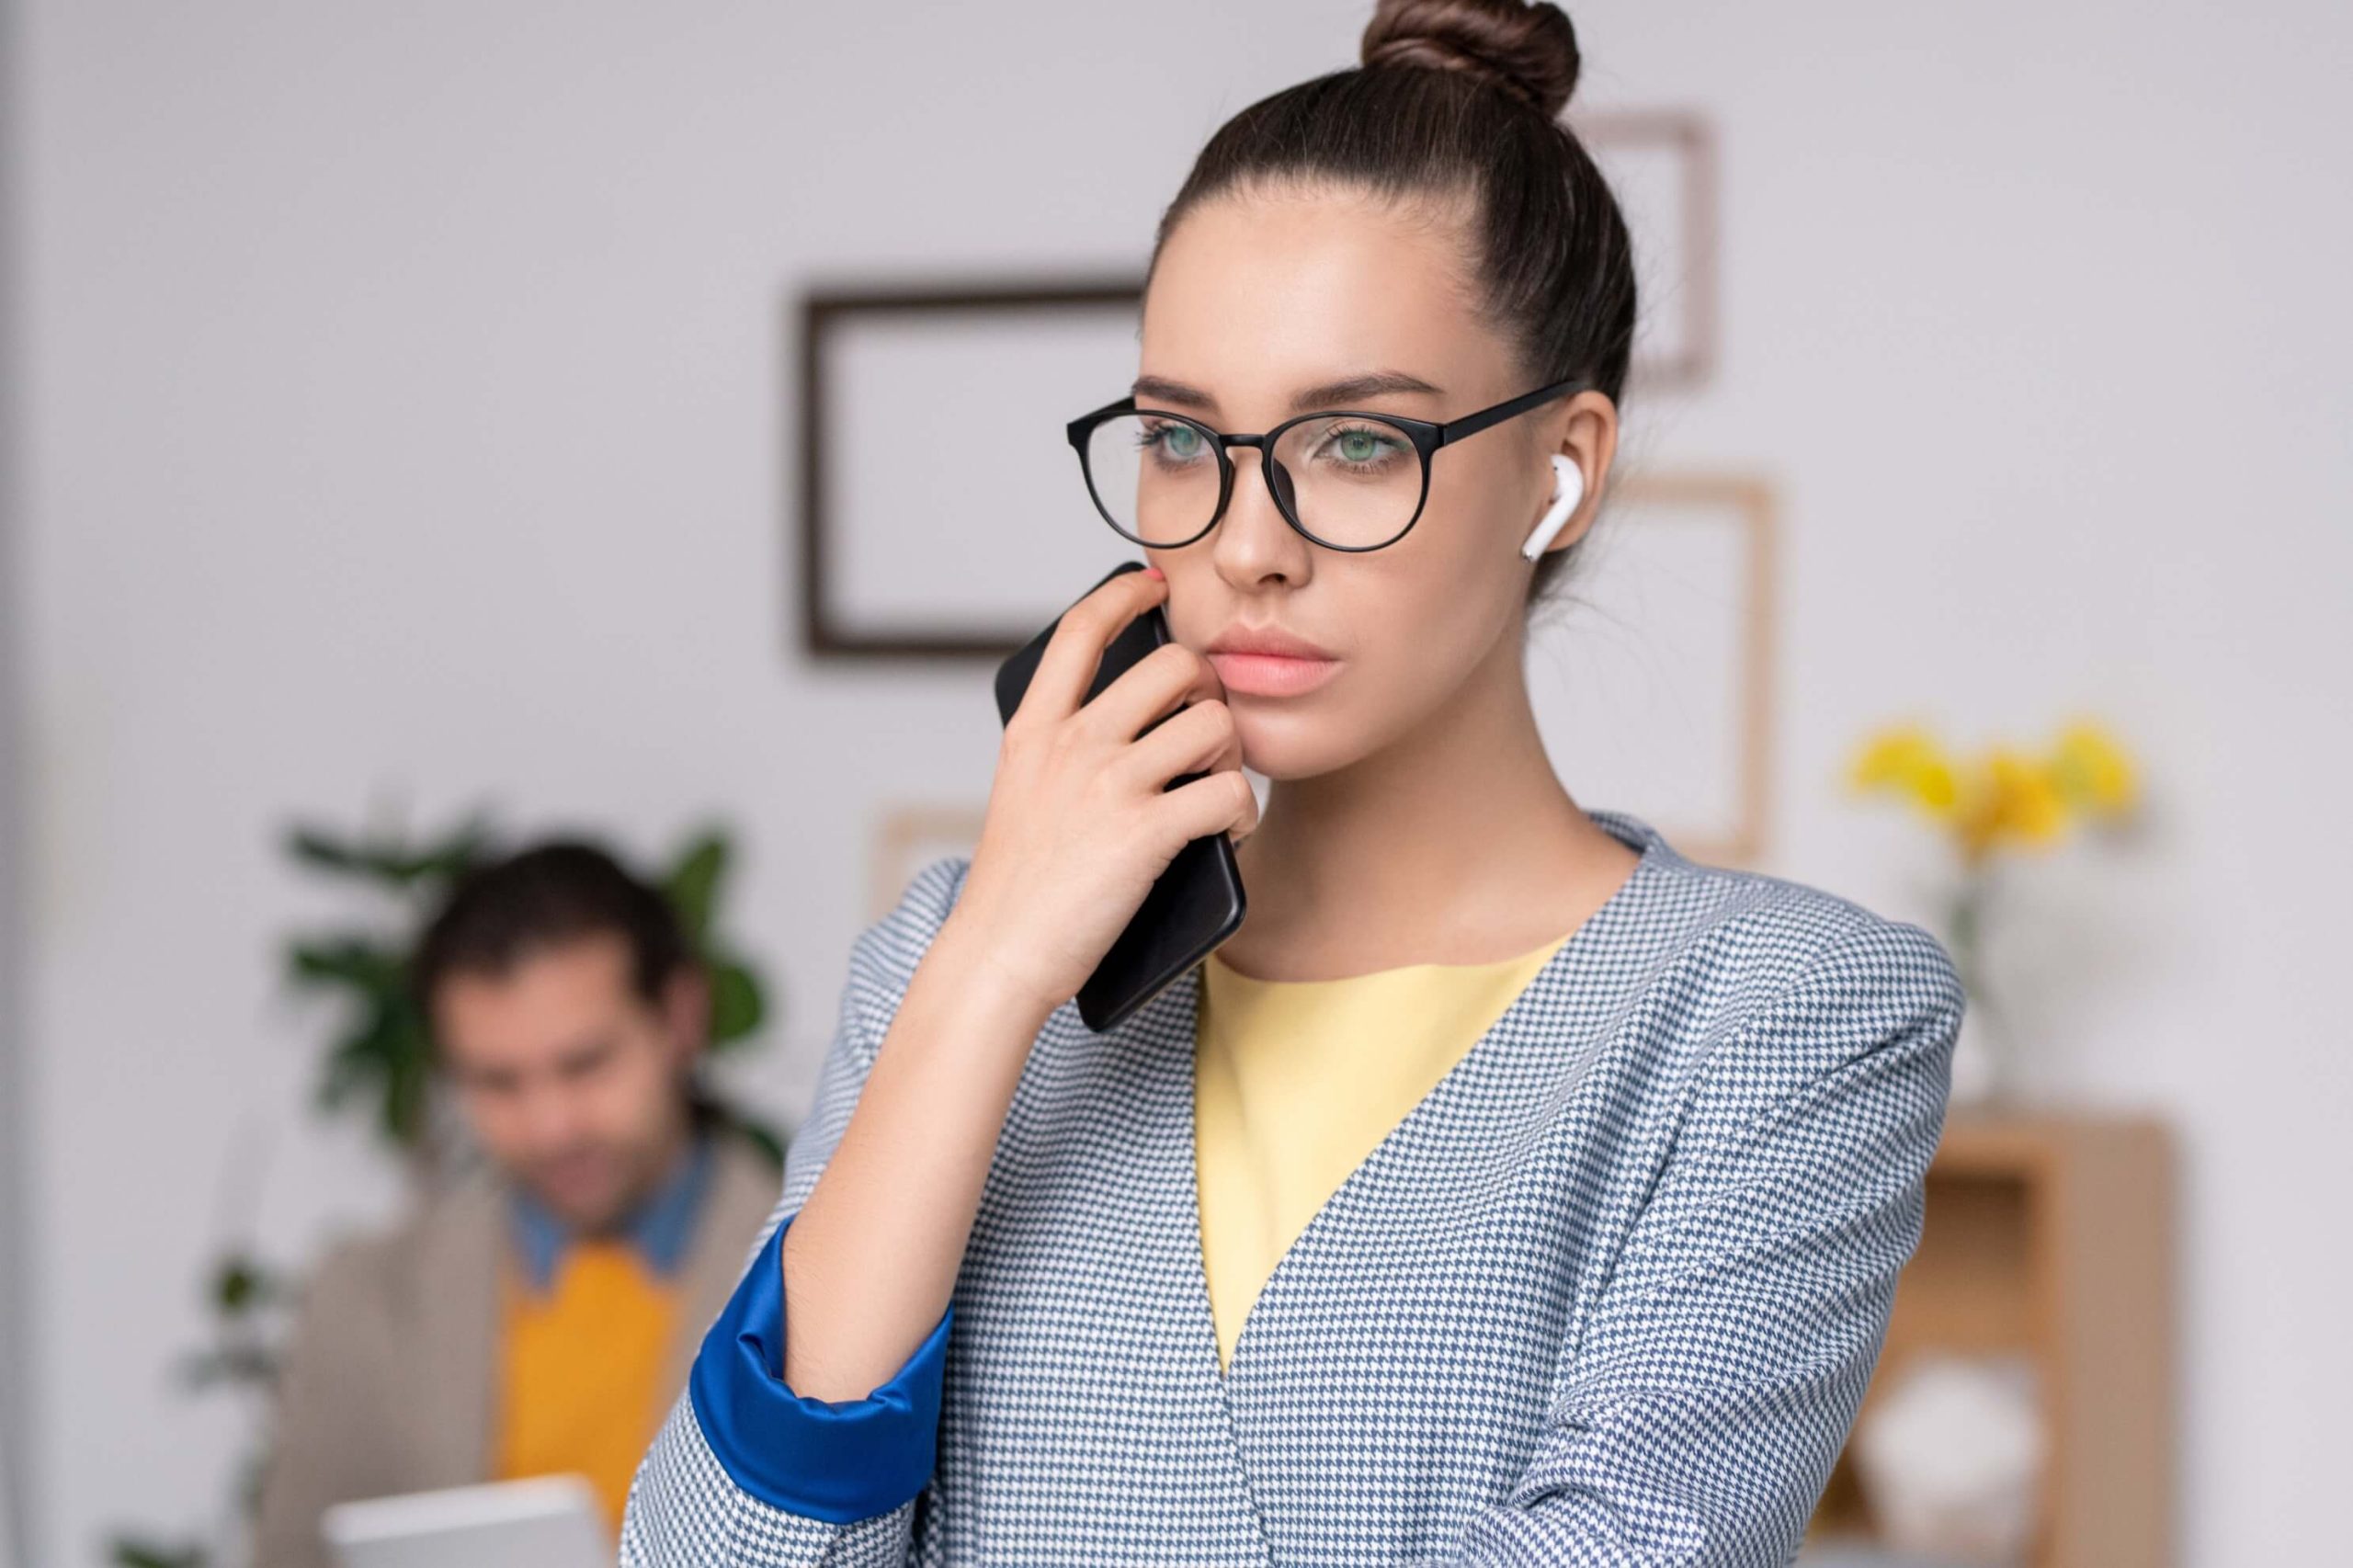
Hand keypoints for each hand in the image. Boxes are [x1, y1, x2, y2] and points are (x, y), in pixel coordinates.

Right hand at [946, 568, 1257, 1021]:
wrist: (1000, 953)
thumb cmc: (1017, 886)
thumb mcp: (1021, 793)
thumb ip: (1063, 749)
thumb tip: (1138, 724)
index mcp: (1035, 729)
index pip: (1081, 629)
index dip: (1126, 595)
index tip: (1154, 585)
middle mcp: (1073, 743)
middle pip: (1174, 665)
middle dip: (1208, 693)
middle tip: (1206, 736)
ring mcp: (1109, 784)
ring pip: (1214, 722)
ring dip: (1231, 754)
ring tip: (1214, 786)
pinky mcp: (1146, 831)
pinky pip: (1230, 792)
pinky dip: (1241, 814)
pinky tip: (1225, 833)